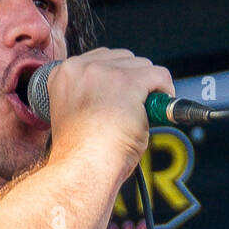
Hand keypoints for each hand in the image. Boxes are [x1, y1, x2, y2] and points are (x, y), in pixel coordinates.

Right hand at [46, 48, 175, 175]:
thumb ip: (95, 95)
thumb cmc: (80, 156)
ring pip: (142, 65)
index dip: (117, 79)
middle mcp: (81, 67)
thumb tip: (126, 91)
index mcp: (63, 74)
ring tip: (140, 116)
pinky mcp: (127, 83)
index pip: (101, 60)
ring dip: (147, 89)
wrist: (82, 170)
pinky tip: (158, 111)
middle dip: (133, 82)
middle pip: (124, 58)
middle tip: (134, 110)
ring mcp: (104, 73)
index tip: (122, 97)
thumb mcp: (79, 114)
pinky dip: (164, 92)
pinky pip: (159, 76)